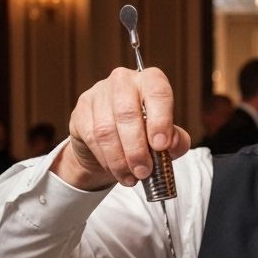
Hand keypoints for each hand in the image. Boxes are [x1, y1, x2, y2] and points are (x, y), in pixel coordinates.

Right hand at [53, 66, 191, 190]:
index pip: (157, 91)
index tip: (161, 146)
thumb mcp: (166, 138)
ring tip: (131, 177)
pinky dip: (106, 159)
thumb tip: (173, 144)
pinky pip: (92, 137)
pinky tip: (116, 170)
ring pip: (107, 128)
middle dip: (136, 149)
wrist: (110, 144)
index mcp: (150, 81)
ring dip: (120, 159)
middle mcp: (123, 81)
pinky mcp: (82, 110)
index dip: (160, 120)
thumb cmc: (144, 136)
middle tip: (144, 171)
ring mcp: (99, 93)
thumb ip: (176, 141)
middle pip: (127, 113)